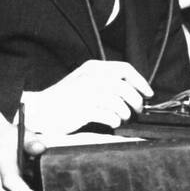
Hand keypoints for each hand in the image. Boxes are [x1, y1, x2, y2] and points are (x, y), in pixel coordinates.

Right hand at [23, 60, 152, 134]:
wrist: (40, 110)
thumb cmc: (64, 99)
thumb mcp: (84, 81)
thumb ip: (104, 81)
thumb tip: (132, 91)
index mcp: (93, 67)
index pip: (124, 69)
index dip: (140, 81)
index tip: (148, 93)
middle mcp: (91, 77)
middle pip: (126, 88)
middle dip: (136, 101)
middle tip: (137, 110)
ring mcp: (87, 93)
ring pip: (120, 103)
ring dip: (125, 113)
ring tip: (122, 118)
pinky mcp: (84, 110)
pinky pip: (110, 116)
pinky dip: (115, 121)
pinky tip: (112, 123)